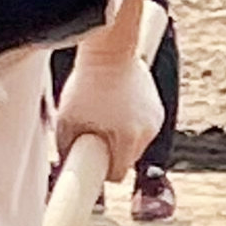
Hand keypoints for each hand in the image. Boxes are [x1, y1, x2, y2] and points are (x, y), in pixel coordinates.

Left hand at [55, 51, 162, 177]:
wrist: (110, 51)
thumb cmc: (88, 82)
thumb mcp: (67, 119)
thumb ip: (67, 148)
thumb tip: (68, 165)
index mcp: (127, 138)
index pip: (117, 174)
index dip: (101, 169)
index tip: (92, 161)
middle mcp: (146, 132)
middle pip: (128, 159)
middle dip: (112, 150)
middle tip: (95, 132)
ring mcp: (155, 120)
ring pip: (137, 144)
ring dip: (123, 137)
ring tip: (106, 116)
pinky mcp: (158, 109)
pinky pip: (143, 128)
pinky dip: (131, 123)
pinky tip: (118, 107)